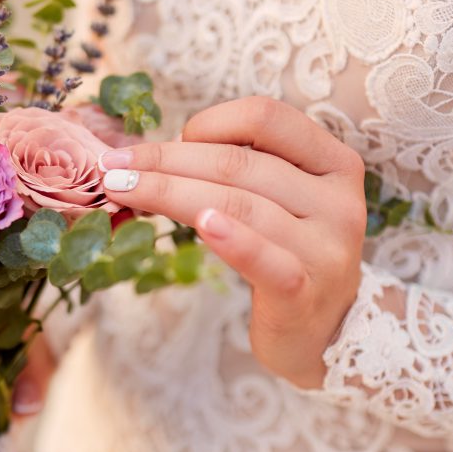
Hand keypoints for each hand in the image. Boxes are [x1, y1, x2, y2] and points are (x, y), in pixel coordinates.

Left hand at [99, 96, 366, 388]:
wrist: (322, 333)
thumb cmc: (286, 254)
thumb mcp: (278, 202)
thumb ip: (239, 171)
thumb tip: (154, 153)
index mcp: (333, 162)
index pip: (266, 118)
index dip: (207, 122)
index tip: (160, 148)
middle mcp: (339, 200)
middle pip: (240, 164)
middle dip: (167, 161)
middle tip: (113, 165)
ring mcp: (326, 248)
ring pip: (239, 205)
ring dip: (171, 193)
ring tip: (123, 190)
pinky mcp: (306, 292)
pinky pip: (265, 259)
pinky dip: (232, 239)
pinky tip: (200, 224)